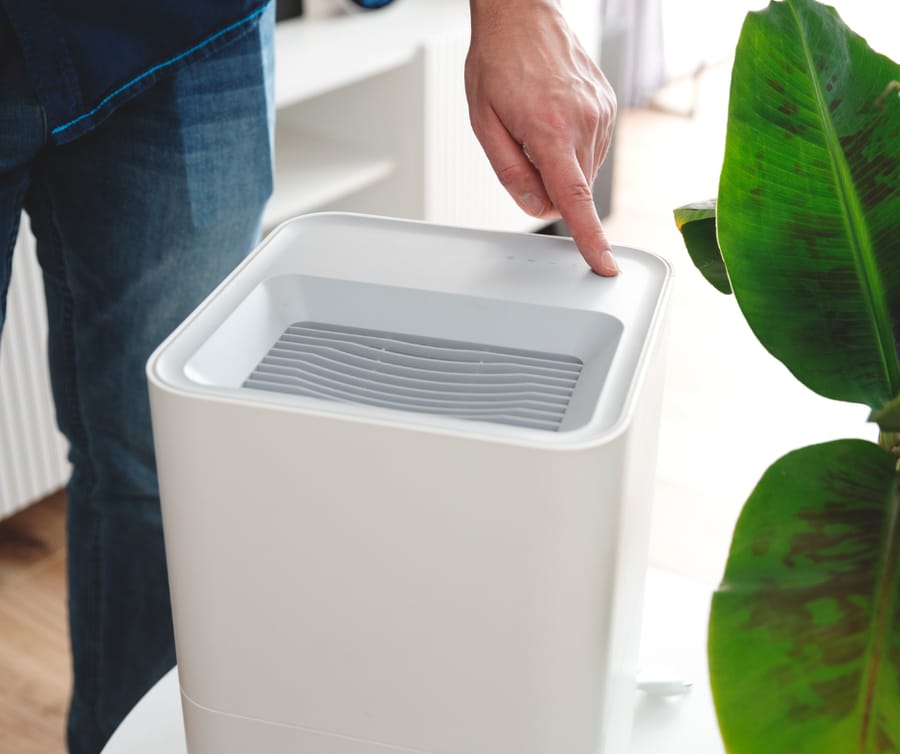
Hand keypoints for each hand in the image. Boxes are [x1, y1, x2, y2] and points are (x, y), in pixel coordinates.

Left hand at [465, 0, 617, 274]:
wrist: (522, 15)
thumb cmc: (497, 63)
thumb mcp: (484, 124)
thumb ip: (510, 173)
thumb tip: (536, 206)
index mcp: (550, 130)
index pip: (574, 199)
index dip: (589, 238)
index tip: (604, 264)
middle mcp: (584, 122)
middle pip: (573, 186)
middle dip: (549, 182)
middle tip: (523, 143)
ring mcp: (601, 113)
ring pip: (583, 169)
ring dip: (560, 162)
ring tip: (537, 121)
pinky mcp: (608, 106)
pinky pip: (592, 147)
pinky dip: (572, 145)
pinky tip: (554, 116)